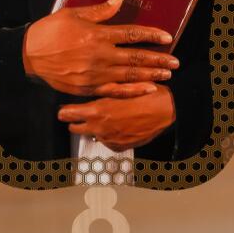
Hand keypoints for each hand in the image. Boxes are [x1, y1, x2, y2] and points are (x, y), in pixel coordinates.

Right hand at [23, 0, 178, 94]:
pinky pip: (115, 91)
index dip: (151, 35)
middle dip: (158, 60)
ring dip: (151, 74)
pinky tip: (148, 89)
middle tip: (175, 62)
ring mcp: (95, 74)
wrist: (28, 56)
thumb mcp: (73, 14)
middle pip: (136, 57)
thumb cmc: (49, 32)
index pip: (131, 34)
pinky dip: (133, 91)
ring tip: (167, 75)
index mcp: (97, 35)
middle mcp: (99, 55)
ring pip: (129, 75)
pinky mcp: (88, 88)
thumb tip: (119, 0)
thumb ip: (99, 11)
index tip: (167, 37)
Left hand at [58, 86, 176, 151]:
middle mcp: (99, 128)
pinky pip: (107, 142)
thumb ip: (100, 90)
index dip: (66, 110)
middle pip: (74, 128)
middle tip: (86, 112)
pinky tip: (119, 126)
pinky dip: (110, 135)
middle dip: (77, 120)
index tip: (68, 108)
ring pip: (92, 135)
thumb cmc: (146, 94)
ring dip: (96, 127)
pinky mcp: (119, 146)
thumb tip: (86, 88)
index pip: (66, 114)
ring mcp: (109, 139)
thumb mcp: (120, 86)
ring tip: (109, 117)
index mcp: (97, 111)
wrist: (167, 110)